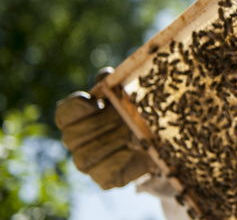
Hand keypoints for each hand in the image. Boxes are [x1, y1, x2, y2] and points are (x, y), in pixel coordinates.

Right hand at [55, 68, 153, 189]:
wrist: (155, 142)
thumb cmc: (132, 112)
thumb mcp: (123, 93)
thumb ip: (112, 82)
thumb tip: (106, 76)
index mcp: (76, 118)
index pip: (63, 114)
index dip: (76, 108)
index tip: (96, 102)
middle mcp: (75, 142)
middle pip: (75, 134)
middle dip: (103, 123)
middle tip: (125, 116)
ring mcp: (87, 163)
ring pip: (87, 153)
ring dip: (114, 139)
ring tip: (134, 131)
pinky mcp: (104, 179)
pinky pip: (104, 171)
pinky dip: (122, 158)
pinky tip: (135, 149)